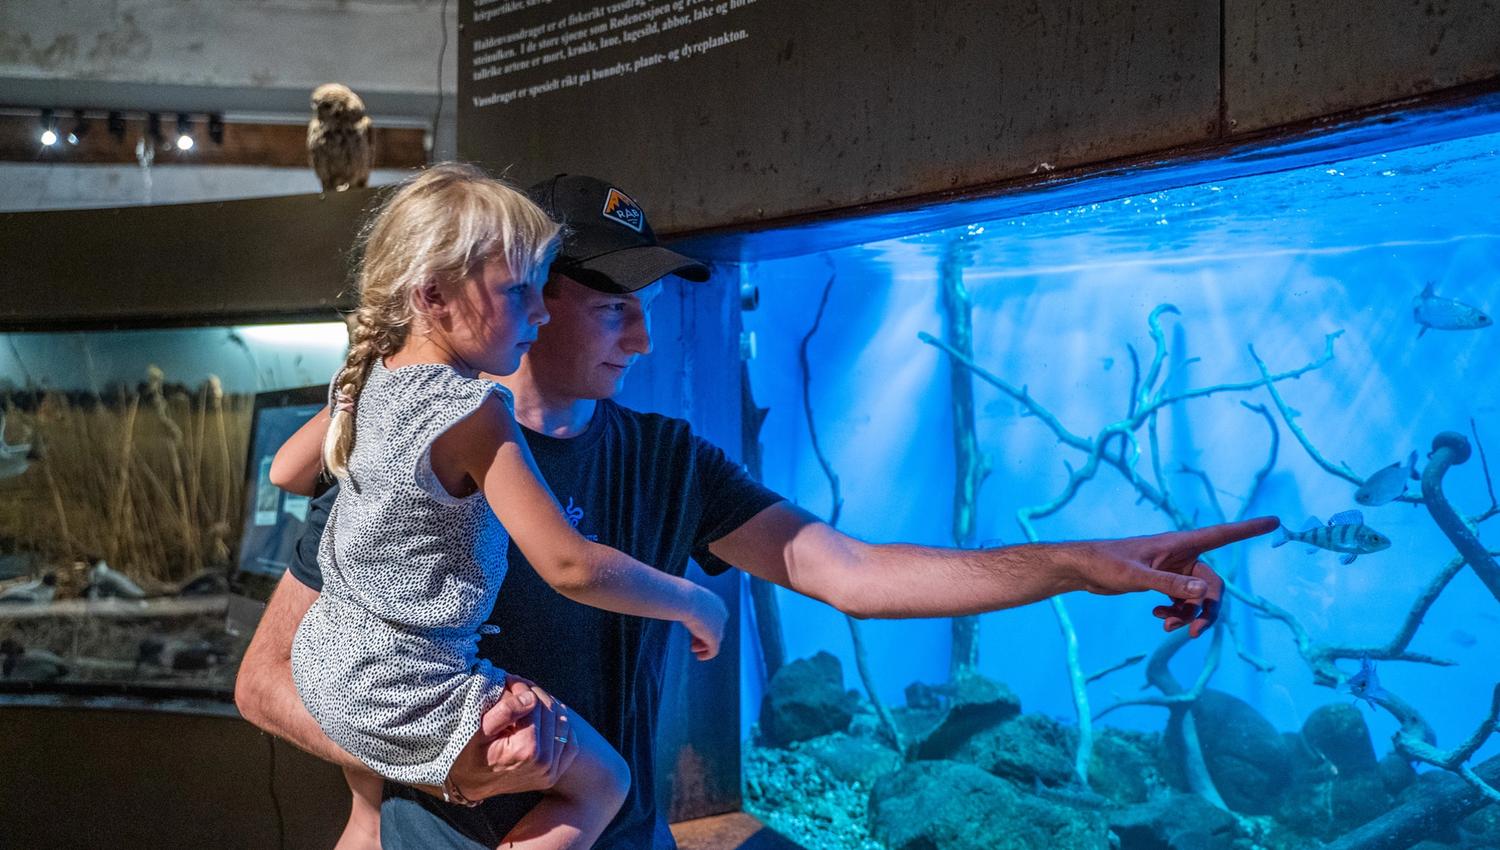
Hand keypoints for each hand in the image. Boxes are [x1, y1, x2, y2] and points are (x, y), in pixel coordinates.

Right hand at [440, 675, 577, 800]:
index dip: (522, 688)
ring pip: (563, 723)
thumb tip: (530, 697)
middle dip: (534, 693)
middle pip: (551, 712)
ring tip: (526, 701)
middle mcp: (543, 764)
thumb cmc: (468, 753)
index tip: (509, 681)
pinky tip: (542, 720)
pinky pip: (569, 742)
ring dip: (547, 707)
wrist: (468, 782)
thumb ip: (506, 711)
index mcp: (525, 751)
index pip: (535, 705)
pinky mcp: (553, 775)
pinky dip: (559, 727)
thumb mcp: (479, 729)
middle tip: (517, 686)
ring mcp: (550, 771)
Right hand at [686, 587, 727, 660]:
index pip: (713, 618)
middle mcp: (722, 614)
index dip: (704, 626)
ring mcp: (720, 626)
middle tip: (693, 643)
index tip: (693, 633)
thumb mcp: (687, 598)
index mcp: (717, 603)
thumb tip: (678, 605)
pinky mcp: (715, 637)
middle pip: (715, 630)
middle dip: (703, 637)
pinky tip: (700, 657)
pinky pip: (714, 650)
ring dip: (704, 646)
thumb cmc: (682, 596)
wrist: (686, 599)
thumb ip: (687, 603)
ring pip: (715, 640)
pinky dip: (708, 655)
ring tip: (693, 649)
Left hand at [1075, 516, 1278, 637]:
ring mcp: (1174, 569)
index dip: (1249, 529)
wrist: (1083, 570)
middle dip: (1207, 610)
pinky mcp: (1163, 581)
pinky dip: (1176, 613)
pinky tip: (1159, 618)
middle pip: (1213, 585)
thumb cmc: (1106, 564)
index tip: (1275, 520)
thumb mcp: (1138, 576)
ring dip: (1188, 615)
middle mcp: (1182, 555)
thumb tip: (1206, 591)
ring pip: (1198, 597)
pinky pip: (1183, 601)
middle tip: (1192, 632)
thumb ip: (1171, 584)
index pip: (1222, 534)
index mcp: (1180, 544)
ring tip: (1167, 626)